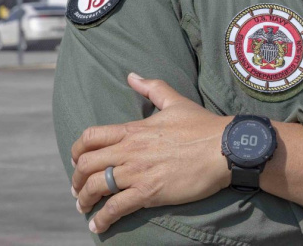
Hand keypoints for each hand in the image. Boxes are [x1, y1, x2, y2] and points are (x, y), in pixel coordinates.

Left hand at [70, 73, 230, 233]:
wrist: (226, 147)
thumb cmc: (204, 125)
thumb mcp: (176, 101)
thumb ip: (152, 88)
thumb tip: (132, 76)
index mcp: (134, 130)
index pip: (90, 137)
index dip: (77, 150)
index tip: (77, 160)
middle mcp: (130, 150)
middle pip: (86, 164)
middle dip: (76, 178)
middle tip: (79, 188)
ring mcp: (138, 172)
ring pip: (95, 187)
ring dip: (84, 200)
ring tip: (84, 207)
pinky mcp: (148, 192)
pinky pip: (115, 208)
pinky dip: (102, 219)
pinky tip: (99, 226)